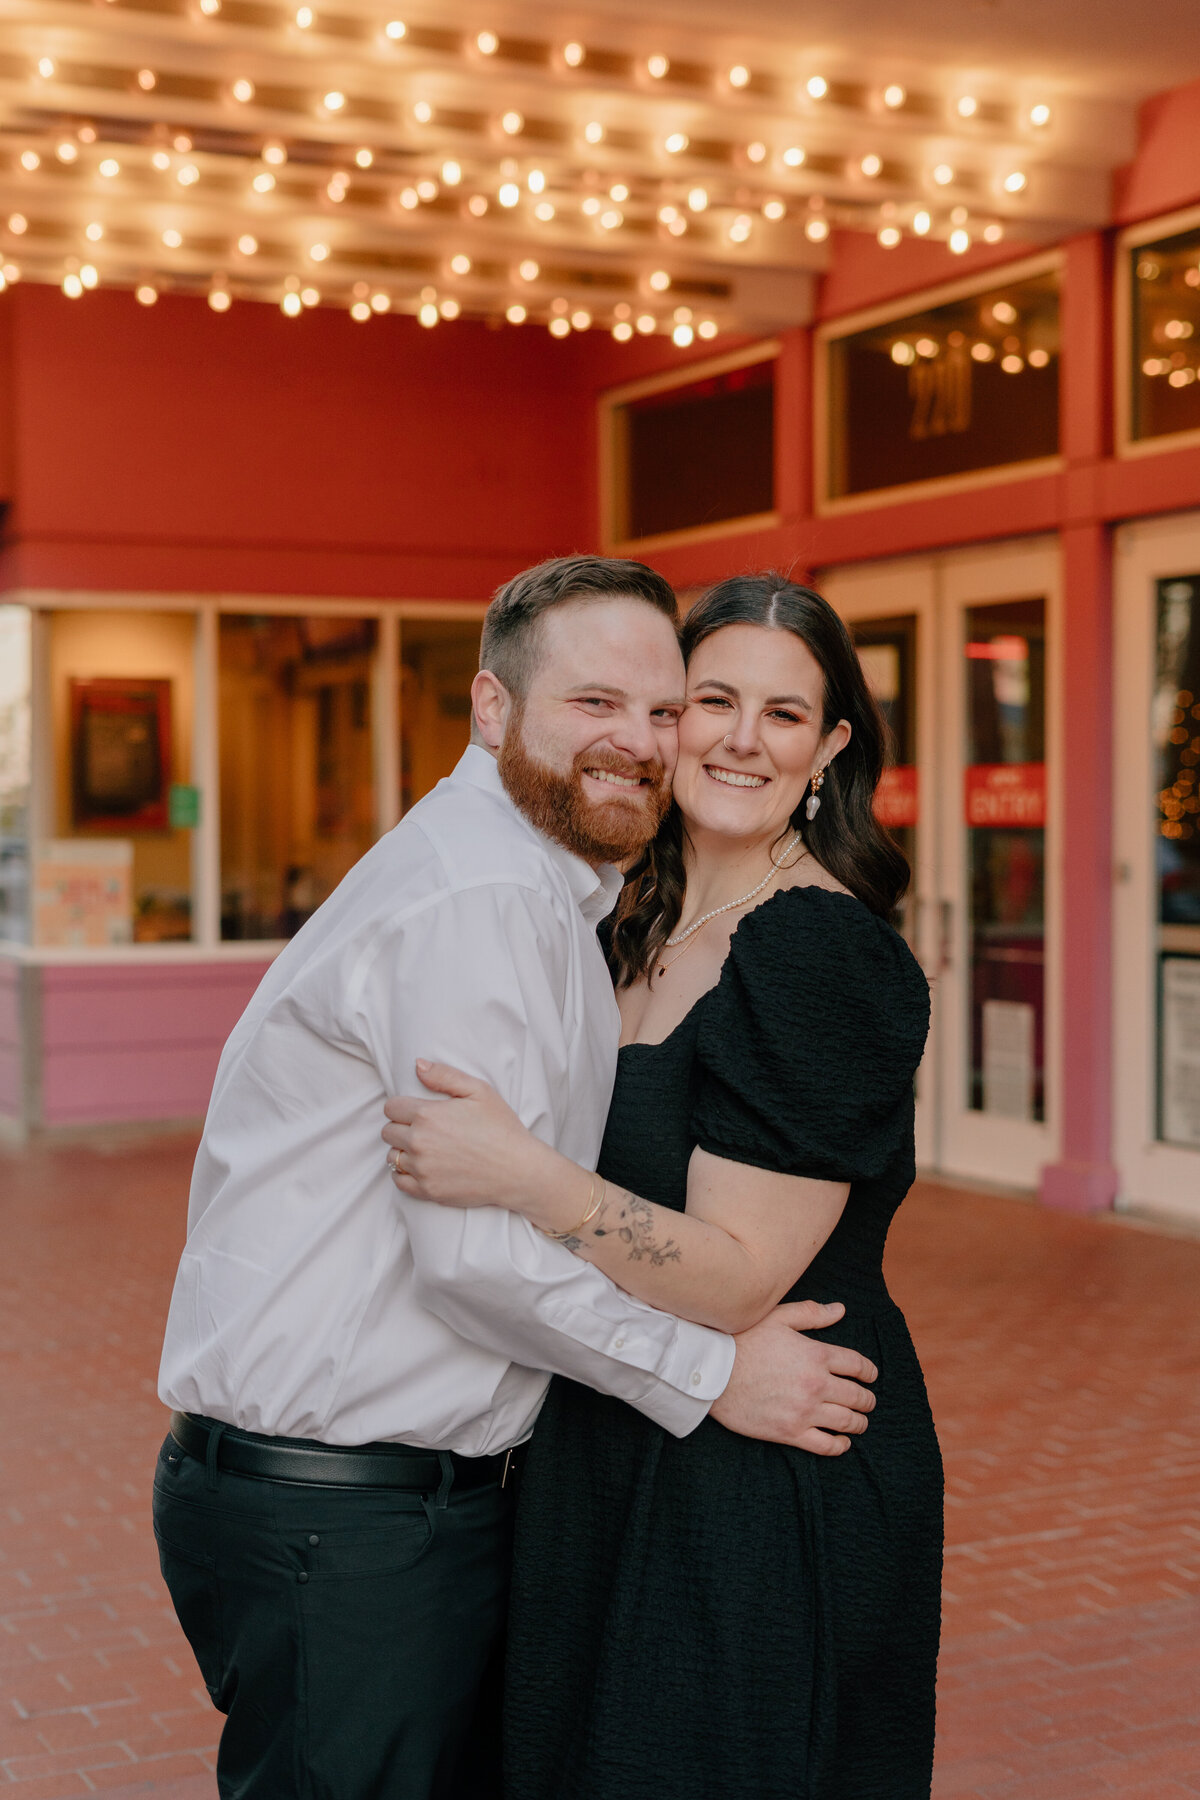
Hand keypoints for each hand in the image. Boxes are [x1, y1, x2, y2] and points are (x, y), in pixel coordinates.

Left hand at [382, 1060, 556, 1212]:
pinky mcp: (427, 1191)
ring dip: (403, 1150)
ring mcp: (422, 1169)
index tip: (416, 1111)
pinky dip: (405, 1174)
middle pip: (388, 1132)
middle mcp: (419, 1142)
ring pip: (391, 1157)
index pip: (391, 1108)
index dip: (402, 1107)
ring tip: (424, 1148)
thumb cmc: (501, 1128)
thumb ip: (444, 1076)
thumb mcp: (479, 1091)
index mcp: (427, 1115)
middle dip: (401, 1127)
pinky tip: (422, 1167)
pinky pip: (399, 1181)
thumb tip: (417, 1065)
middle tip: (423, 1129)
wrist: (517, 1170)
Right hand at [709, 1301, 876, 1455]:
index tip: (871, 1376)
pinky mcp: (789, 1432)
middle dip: (868, 1399)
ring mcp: (804, 1411)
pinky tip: (842, 1442)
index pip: (857, 1365)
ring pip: (846, 1422)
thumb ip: (812, 1313)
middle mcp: (816, 1384)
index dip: (869, 1371)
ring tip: (860, 1422)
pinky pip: (825, 1445)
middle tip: (869, 1401)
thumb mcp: (778, 1317)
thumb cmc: (743, 1340)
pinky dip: (840, 1446)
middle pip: (856, 1396)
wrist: (712, 1372)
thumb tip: (840, 1310)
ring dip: (859, 1422)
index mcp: (816, 1355)